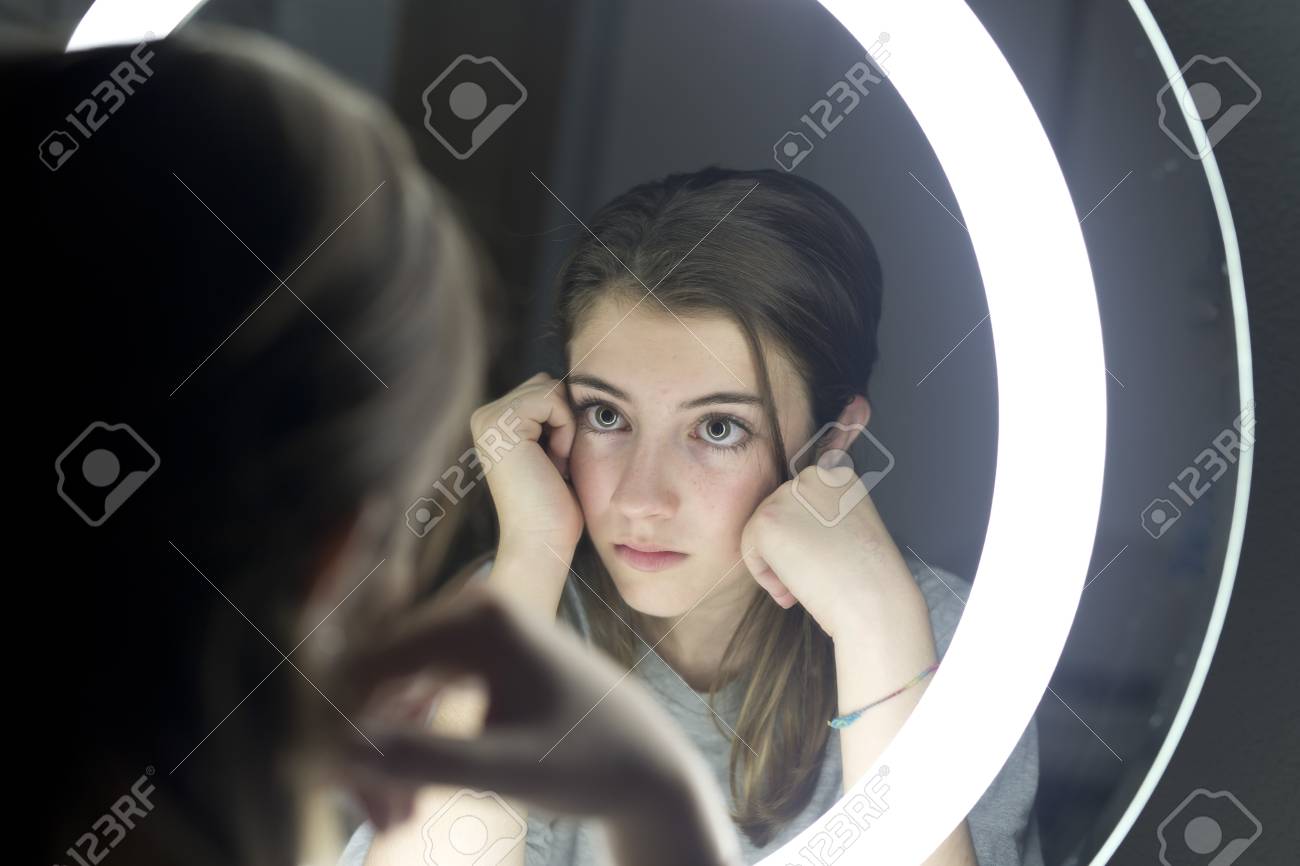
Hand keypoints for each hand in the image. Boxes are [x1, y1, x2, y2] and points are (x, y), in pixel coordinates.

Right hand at [335, 586, 740, 865]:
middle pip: (375, 676)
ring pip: (389, 693)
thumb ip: (426, 758)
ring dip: (385, 757)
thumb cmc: (590, 765)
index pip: (371, 663)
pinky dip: (408, 748)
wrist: (646, 767)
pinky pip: (413, 698)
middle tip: (382, 822)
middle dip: (365, 751)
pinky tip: (412, 803)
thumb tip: (340, 751)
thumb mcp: (509, 770)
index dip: (341, 727)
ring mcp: (473, 627)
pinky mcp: (474, 655)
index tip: (343, 793)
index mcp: (480, 614)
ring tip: (399, 822)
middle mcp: (471, 605)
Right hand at [471, 372, 583, 561]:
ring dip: (566, 428)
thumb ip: (548, 414)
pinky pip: (553, 399)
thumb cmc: (554, 504)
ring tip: (552, 464)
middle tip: (553, 465)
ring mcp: (489, 418)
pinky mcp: (502, 423)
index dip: (563, 421)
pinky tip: (554, 461)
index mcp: (493, 421)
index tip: (554, 461)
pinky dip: (565, 430)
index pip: (544, 388)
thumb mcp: (551, 447)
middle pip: (548, 384)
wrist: (541, 541)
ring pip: (552, 390)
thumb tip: (561, 381)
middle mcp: (484, 415)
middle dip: (564, 422)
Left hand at [739, 462, 917, 639]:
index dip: (808, 537)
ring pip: (762, 532)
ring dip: (777, 564)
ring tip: (801, 589)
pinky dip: (764, 576)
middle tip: (812, 579)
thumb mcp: (855, 529)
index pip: (803, 503)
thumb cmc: (870, 578)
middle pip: (781, 515)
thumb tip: (795, 530)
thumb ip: (826, 517)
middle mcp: (812, 476)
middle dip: (790, 550)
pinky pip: (749, 549)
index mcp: (838, 476)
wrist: (874, 599)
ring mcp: (787, 495)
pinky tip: (790, 590)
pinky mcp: (766, 520)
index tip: (824, 561)